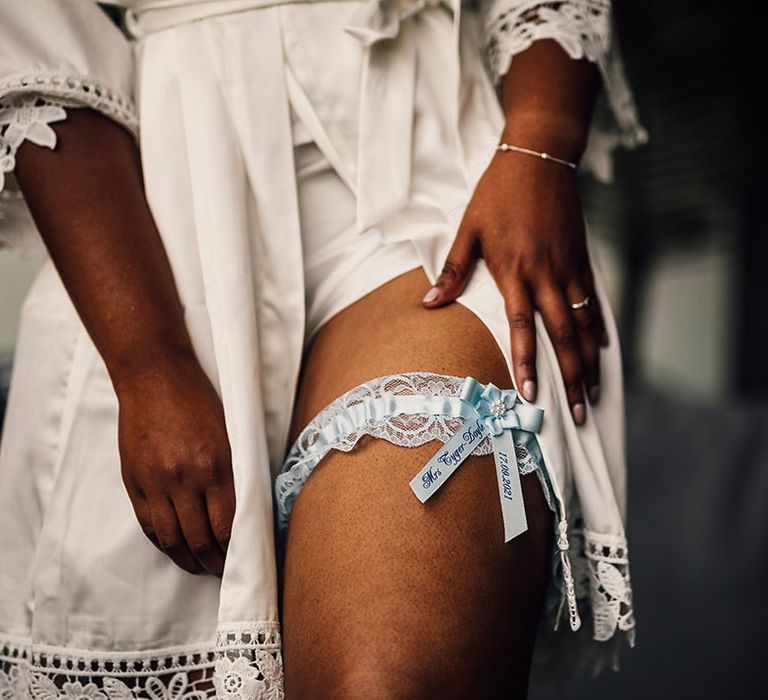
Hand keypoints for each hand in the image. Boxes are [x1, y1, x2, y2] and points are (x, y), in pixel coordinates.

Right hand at [115, 353, 235, 575]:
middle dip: (213, 562)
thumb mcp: (227, 434)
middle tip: (221, 570)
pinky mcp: (135, 481)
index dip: (233, 551)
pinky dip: (162, 542)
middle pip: (200, 539)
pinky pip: (148, 524)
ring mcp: (156, 482)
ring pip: (172, 538)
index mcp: (216, 466)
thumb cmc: (198, 400)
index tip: (240, 560)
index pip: (227, 526)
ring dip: (187, 559)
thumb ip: (231, 473)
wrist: (154, 376)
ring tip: (199, 566)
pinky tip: (173, 547)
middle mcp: (185, 479)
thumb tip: (242, 511)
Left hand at [422, 146, 608, 425]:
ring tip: (593, 393)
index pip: (522, 327)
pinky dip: (598, 327)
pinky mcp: (582, 258)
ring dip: (589, 361)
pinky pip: (593, 301)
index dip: (527, 363)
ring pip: (582, 324)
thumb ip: (453, 271)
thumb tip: (429, 304)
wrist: (539, 157)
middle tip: (577, 412)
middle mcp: (545, 276)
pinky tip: (602, 349)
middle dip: (570, 377)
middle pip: (561, 336)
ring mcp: (568, 268)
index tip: (531, 395)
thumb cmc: (497, 193)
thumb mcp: (468, 230)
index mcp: (514, 272)